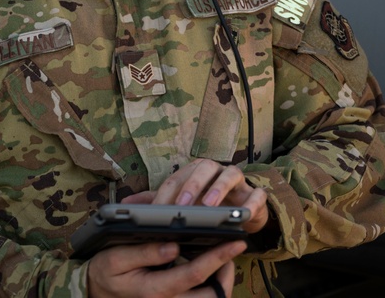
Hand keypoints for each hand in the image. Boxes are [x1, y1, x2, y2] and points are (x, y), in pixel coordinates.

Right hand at [87, 239, 244, 297]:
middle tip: (231, 249)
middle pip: (212, 295)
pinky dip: (208, 285)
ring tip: (221, 257)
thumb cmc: (104, 274)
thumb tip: (173, 246)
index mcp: (155, 290)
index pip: (195, 274)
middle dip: (227, 273)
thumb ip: (144, 253)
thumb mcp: (115, 258)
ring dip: (221, 280)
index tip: (236, 241)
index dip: (218, 257)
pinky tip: (206, 266)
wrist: (93, 294)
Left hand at [122, 159, 268, 233]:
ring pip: (230, 174)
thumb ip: (156, 202)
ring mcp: (238, 182)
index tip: (156, 214)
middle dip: (191, 185)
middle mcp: (216, 171)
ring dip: (219, 188)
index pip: (177, 179)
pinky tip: (243, 215)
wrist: (242, 214)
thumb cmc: (207, 205)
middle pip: (203, 169)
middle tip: (182, 204)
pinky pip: (257, 195)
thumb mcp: (181, 204)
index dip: (166, 195)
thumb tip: (126, 202)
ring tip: (209, 206)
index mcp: (195, 172)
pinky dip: (251, 203)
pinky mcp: (256, 195)